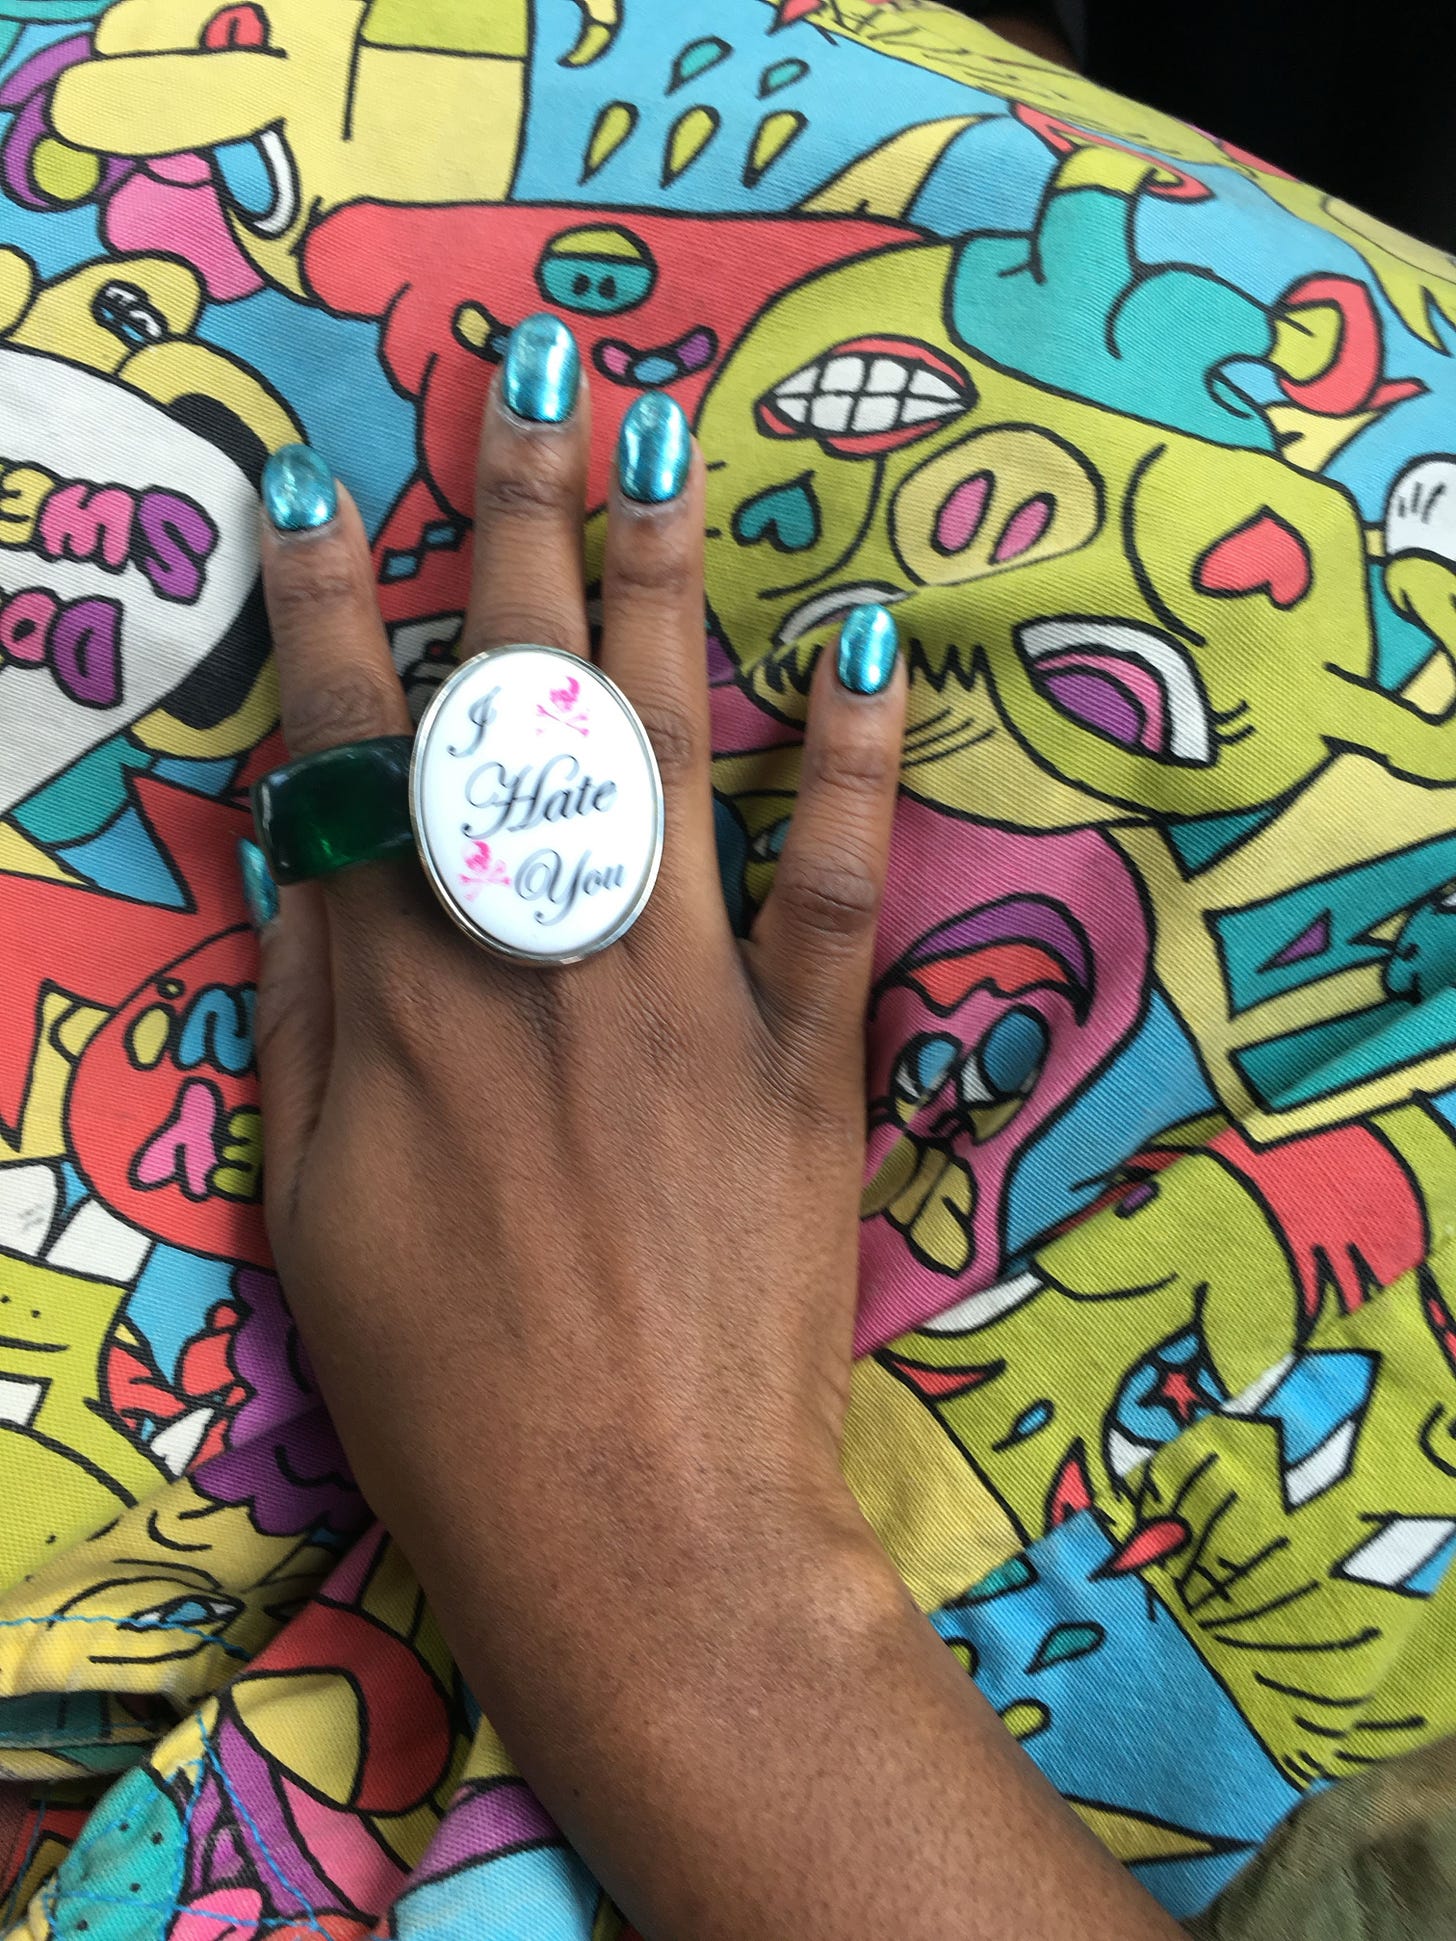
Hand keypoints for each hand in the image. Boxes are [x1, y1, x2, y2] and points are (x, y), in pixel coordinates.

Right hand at [248, 329, 1179, 1940]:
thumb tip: (304, 842)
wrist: (636, 1527)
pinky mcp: (802, 1055)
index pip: (353, 755)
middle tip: (532, 380)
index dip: (333, 613)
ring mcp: (679, 996)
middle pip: (518, 704)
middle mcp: (534, 958)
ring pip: (665, 749)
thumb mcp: (314, 1204)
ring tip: (670, 447)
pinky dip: (853, 761)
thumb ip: (312, 1009)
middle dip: (518, 523)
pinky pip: (832, 881)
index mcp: (398, 998)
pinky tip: (863, 647)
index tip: (326, 491)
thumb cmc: (445, 1390)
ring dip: (666, 585)